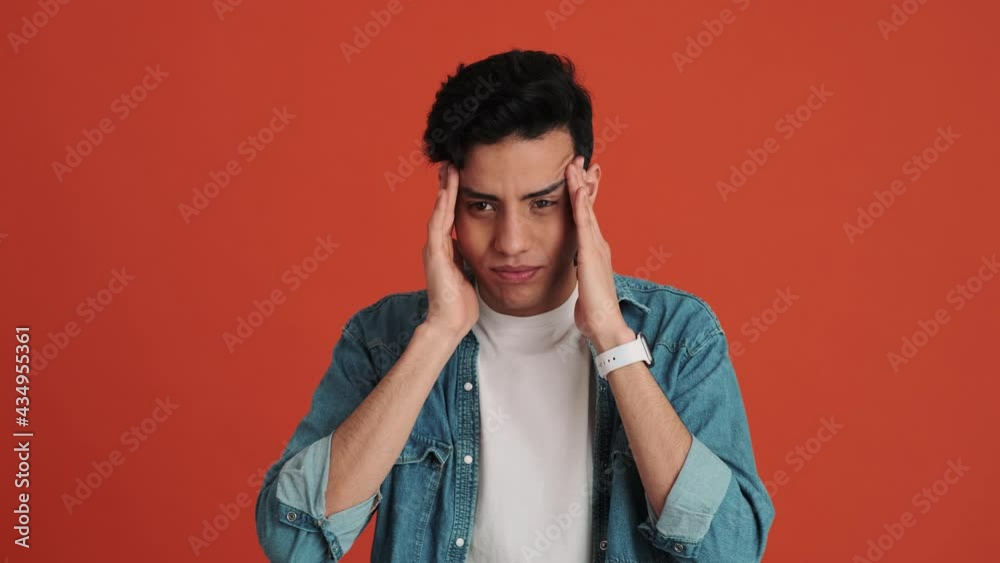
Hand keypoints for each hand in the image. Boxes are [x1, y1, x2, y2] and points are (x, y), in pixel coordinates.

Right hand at [422, 162, 479, 337]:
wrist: (449, 324)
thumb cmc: (460, 305)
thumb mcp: (468, 275)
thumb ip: (467, 261)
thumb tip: (474, 250)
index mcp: (446, 251)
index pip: (450, 218)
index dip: (454, 198)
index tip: (459, 179)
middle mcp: (437, 247)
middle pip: (442, 210)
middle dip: (446, 187)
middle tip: (450, 164)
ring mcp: (434, 250)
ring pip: (439, 212)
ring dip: (444, 191)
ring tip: (448, 169)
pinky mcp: (434, 255)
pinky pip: (438, 225)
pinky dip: (442, 207)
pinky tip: (447, 191)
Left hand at [566, 155, 634, 352]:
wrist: (606, 324)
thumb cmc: (595, 312)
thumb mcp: (585, 289)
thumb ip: (582, 278)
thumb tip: (579, 279)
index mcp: (594, 252)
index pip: (588, 219)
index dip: (585, 198)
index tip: (582, 179)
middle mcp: (597, 245)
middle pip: (590, 207)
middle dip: (586, 183)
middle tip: (583, 161)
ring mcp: (595, 246)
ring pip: (587, 209)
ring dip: (581, 185)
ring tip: (576, 164)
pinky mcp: (590, 252)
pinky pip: (584, 222)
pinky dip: (581, 203)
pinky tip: (577, 187)